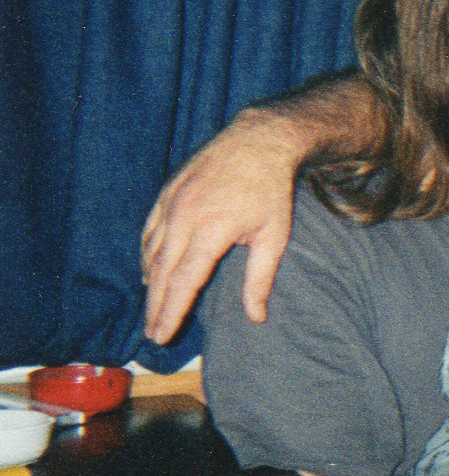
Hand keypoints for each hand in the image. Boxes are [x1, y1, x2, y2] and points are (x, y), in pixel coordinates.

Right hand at [141, 109, 301, 341]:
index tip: (162, 335)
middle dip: (156, 306)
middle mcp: (184, 217)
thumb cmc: (271, 191)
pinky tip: (150, 272)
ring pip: (151, 252)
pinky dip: (147, 254)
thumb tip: (256, 316)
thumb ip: (260, 279)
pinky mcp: (167, 192)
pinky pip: (150, 230)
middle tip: (152, 333)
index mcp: (211, 230)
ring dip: (150, 284)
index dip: (171, 311)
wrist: (258, 140)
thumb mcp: (274, 237)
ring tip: (152, 310)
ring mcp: (172, 203)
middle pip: (162, 272)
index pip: (184, 281)